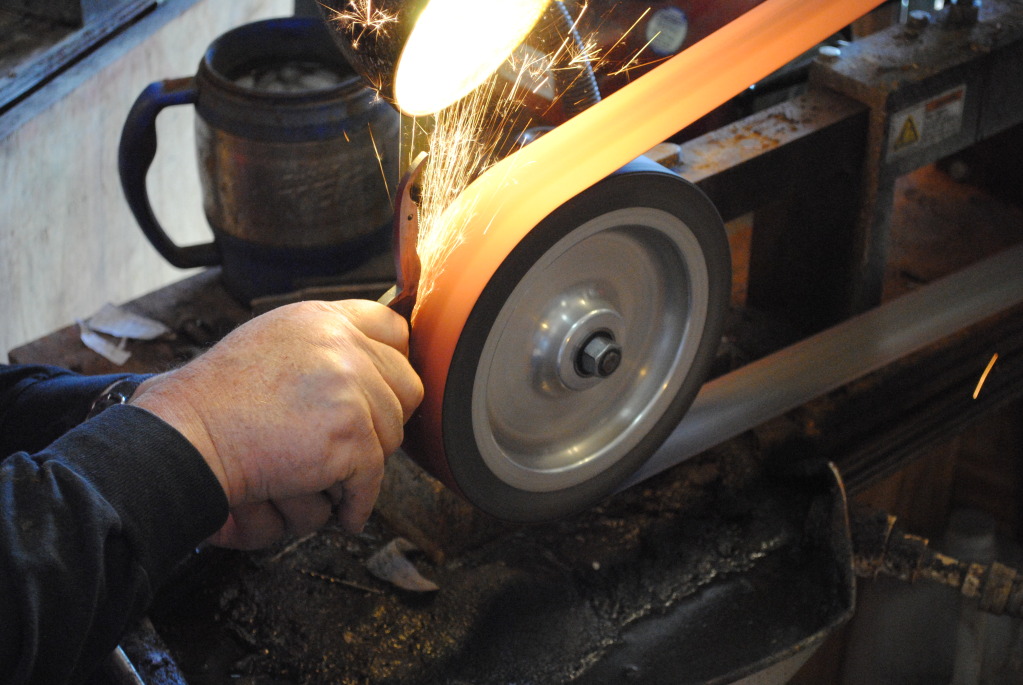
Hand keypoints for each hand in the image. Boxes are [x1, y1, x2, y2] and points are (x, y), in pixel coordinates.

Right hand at [131, 299, 422, 548]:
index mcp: (322, 319)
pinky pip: (372, 480)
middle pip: (405, 387)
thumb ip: (321, 349)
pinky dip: (355, 503)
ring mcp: (349, 388)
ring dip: (362, 464)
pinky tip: (339, 509)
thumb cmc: (212, 403)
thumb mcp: (270, 343)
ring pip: (391, 437)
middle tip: (357, 444)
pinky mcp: (349, 435)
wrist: (184, 438)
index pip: (392, 329)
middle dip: (385, 420)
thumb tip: (368, 368)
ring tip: (324, 475)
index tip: (383, 391)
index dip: (392, 364)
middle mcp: (341, 345)